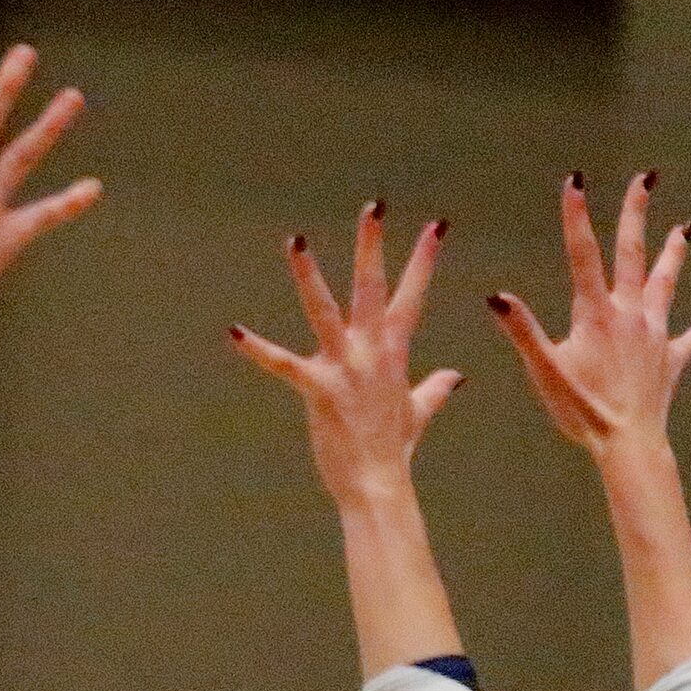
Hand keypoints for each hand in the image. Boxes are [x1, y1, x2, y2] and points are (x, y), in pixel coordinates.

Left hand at [232, 202, 461, 508]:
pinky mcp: (319, 389)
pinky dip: (257, 349)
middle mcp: (371, 351)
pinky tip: (234, 333)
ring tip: (296, 240)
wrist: (379, 484)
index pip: (411, 295)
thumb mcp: (419, 412)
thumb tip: (456, 376)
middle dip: (372, 245)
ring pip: (325, 310)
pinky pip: (283, 365)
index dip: (424, 260)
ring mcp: (345, 367)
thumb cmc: (394, 451)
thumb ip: (435, 389)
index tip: (436, 225)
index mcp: (393, 352)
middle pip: (372, 287)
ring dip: (309, 275)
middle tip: (373, 206)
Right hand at [488, 173, 690, 456]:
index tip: (575, 181)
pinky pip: (685, 341)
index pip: (583, 254)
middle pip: (635, 254)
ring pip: (667, 285)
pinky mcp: (671, 360)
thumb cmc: (583, 410)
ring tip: (685, 228)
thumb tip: (497, 296)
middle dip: (637, 213)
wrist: (629, 441)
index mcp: (597, 314)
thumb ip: (523, 331)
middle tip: (646, 179)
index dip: (577, 217)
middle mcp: (631, 315)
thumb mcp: (544, 370)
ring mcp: (655, 335)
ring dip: (675, 254)